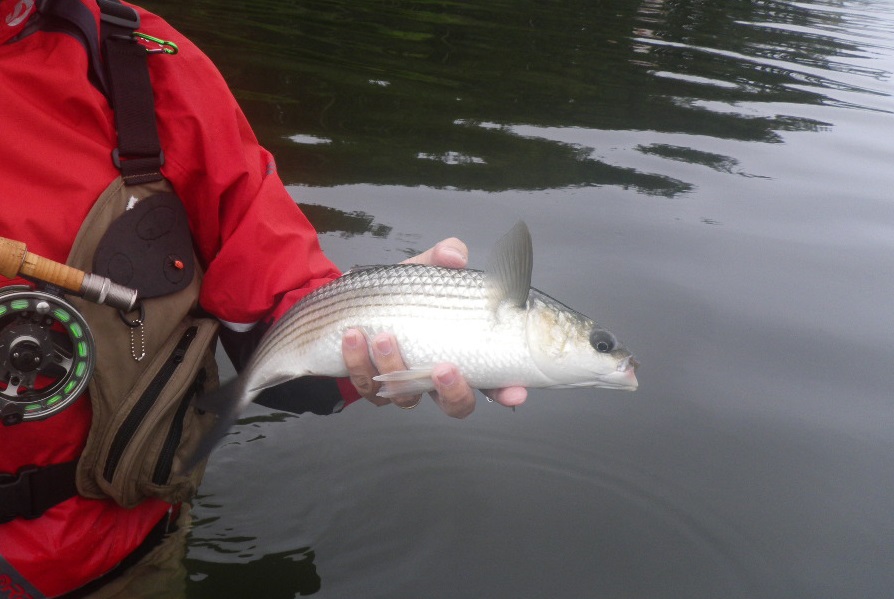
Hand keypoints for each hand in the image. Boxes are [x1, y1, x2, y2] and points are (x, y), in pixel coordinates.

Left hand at [341, 237, 527, 417]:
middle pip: (457, 405)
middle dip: (453, 392)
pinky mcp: (372, 387)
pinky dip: (359, 363)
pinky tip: (354, 337)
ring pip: (408, 398)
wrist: (353, 302)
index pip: (495, 380)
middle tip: (443, 367)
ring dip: (396, 368)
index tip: (515, 392)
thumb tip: (455, 256)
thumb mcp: (425, 270)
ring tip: (383, 336)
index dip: (507, 390)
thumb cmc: (402, 291)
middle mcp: (436, 377)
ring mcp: (405, 386)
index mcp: (462, 352)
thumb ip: (444, 257)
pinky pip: (368, 388)